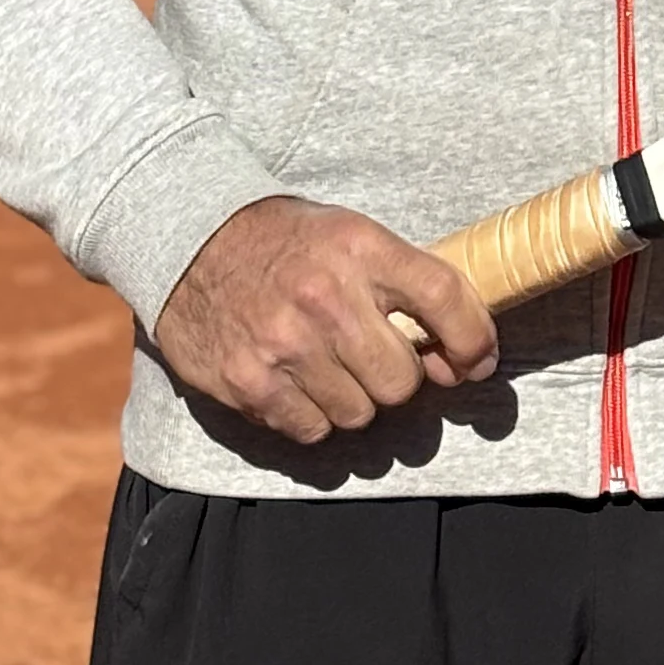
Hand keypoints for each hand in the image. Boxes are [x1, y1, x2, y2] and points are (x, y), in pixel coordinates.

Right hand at [154, 194, 497, 443]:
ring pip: (361, 414)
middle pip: (403, 380)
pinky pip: (314, 430)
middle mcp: (325, 296)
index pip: (444, 297)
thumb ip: (402, 283)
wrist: (188, 240)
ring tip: (327, 363)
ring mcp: (285, 344)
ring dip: (354, 398)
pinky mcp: (250, 383)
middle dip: (398, 376)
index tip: (476, 360)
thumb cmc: (283, 241)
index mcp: (359, 247)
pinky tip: (294, 379)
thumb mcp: (347, 234)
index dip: (473, 339)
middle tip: (375, 356)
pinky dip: (312, 415)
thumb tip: (456, 355)